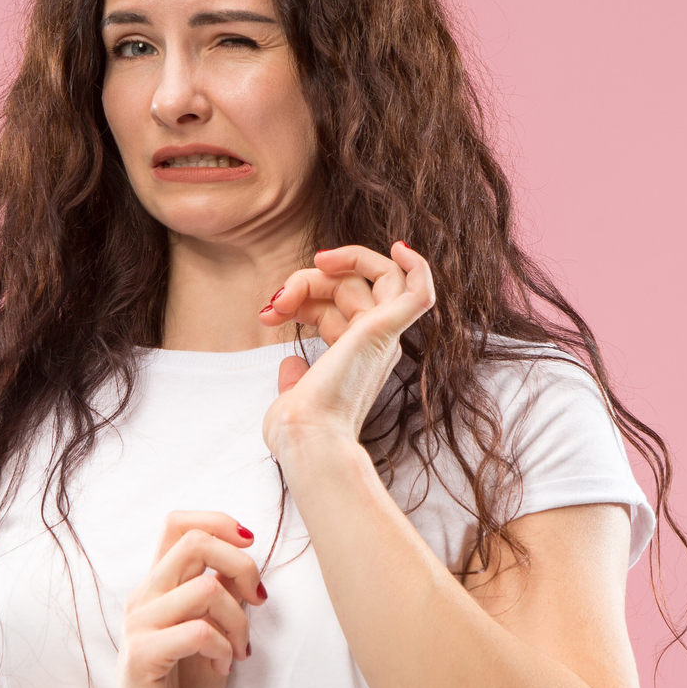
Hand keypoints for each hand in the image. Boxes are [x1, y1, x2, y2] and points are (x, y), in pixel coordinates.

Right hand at [99, 512, 267, 687]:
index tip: (250, 550)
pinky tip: (222, 664)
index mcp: (159, 586)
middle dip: (242, 565)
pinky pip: (199, 631)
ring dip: (238, 618)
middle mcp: (144, 596)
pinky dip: (224, 646)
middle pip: (194, 541)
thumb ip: (220, 599)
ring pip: (206, 588)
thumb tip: (241, 568)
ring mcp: (140, 624)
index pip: (179, 523)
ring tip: (239, 648)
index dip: (219, 522)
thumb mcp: (212, 635)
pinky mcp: (142, 655)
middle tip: (258, 600)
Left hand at [258, 242, 436, 459]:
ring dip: (332, 267)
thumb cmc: (298, 431)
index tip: (269, 313)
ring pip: (374, 276)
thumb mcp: (292, 396)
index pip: (337, 305)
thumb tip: (291, 362)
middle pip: (352, 285)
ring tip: (294, 284)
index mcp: (357, 356)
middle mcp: (377, 344)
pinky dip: (416, 266)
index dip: (303, 296)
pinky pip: (418, 290)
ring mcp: (384, 336)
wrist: (308, 440)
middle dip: (307, 281)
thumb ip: (295, 378)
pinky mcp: (385, 330)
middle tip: (275, 304)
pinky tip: (400, 247)